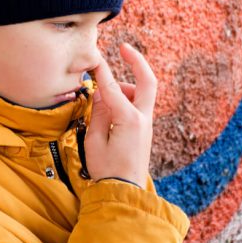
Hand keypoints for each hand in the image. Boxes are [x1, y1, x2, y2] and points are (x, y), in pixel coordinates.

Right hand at [84, 43, 156, 188]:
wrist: (124, 194)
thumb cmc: (106, 171)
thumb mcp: (94, 141)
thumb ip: (98, 112)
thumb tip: (100, 91)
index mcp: (130, 120)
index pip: (113, 88)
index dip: (101, 71)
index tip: (93, 58)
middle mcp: (143, 119)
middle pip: (148, 81)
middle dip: (137, 61)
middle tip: (124, 48)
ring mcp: (147, 124)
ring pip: (143, 93)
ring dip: (127, 86)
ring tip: (105, 96)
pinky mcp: (145, 130)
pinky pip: (139, 106)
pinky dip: (127, 99)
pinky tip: (111, 107)